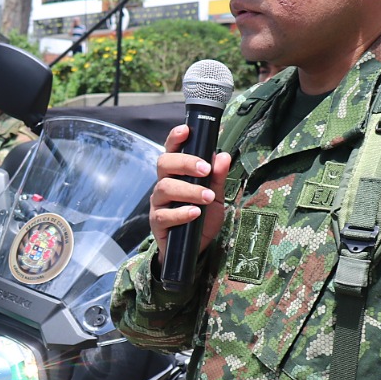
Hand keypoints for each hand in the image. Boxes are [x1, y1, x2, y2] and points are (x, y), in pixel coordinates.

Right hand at [150, 124, 230, 265]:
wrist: (196, 249)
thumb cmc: (203, 218)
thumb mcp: (215, 197)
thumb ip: (218, 178)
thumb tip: (223, 156)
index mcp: (176, 174)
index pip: (171, 150)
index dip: (175, 138)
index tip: (185, 130)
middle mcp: (164, 184)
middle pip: (164, 163)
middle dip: (185, 163)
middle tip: (205, 169)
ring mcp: (158, 203)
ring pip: (165, 188)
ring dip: (188, 190)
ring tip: (206, 197)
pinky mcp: (157, 222)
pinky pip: (164, 214)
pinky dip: (181, 213)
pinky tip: (195, 213)